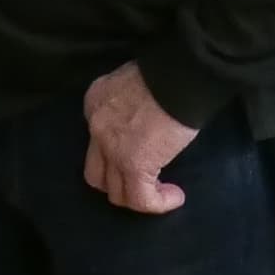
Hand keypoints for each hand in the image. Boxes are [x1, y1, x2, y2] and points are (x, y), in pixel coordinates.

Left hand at [81, 62, 191, 214]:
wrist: (178, 74)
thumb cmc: (167, 71)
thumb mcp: (135, 81)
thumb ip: (130, 102)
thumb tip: (145, 121)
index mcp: (95, 102)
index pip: (96, 139)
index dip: (117, 152)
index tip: (142, 151)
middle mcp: (95, 127)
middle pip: (97, 172)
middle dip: (117, 182)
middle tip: (142, 179)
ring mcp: (112, 149)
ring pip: (116, 191)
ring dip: (138, 196)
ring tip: (161, 191)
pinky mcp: (134, 164)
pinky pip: (141, 199)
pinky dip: (158, 203)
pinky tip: (175, 197)